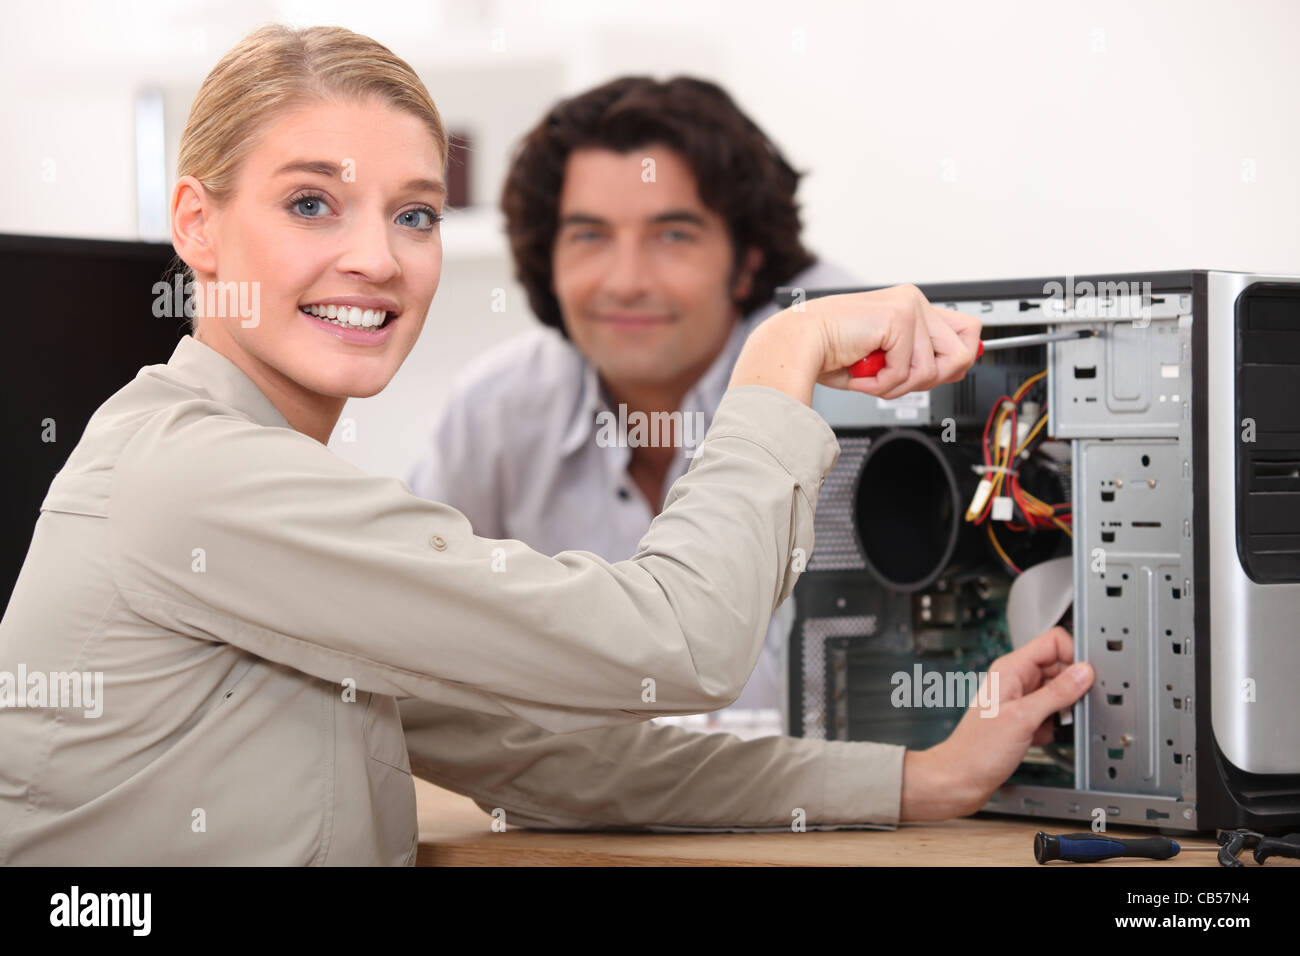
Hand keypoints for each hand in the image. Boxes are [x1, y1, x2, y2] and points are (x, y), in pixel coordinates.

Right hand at [729, 284, 981, 405]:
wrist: (797, 344)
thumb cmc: (828, 352)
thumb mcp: (884, 360)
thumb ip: (918, 360)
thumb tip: (957, 368)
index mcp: (910, 306)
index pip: (965, 330)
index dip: (960, 359)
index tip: (942, 374)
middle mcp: (913, 300)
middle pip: (964, 350)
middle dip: (932, 379)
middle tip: (895, 378)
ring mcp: (909, 306)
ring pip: (933, 370)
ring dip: (898, 385)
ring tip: (871, 375)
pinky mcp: (899, 318)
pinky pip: (907, 372)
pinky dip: (881, 384)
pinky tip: (861, 373)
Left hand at [899, 626, 1093, 821]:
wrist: (962, 779)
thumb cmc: (978, 749)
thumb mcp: (1023, 718)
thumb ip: (1056, 693)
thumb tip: (1083, 673)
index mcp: (1011, 669)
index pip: (1053, 642)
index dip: (1073, 655)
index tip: (1086, 677)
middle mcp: (1016, 680)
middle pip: (1059, 668)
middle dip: (1070, 689)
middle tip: (1066, 710)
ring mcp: (1020, 700)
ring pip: (1057, 693)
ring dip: (1061, 712)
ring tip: (1046, 726)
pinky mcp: (1023, 719)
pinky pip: (1051, 714)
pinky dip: (1051, 727)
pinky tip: (1038, 738)